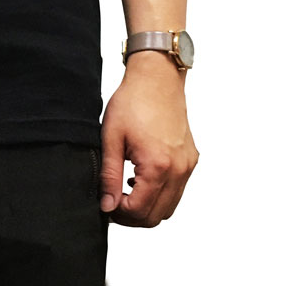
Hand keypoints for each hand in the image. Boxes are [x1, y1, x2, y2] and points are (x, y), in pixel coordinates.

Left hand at [99, 51, 199, 226]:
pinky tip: (139, 179)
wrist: (156, 79)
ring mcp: (187, 166)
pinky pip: (177, 191)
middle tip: (112, 202)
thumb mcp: (111, 137)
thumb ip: (109, 175)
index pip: (139, 210)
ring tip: (123, 191)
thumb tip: (107, 204)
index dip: (119, 213)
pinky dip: (160, 194)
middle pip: (156, 216)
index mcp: (158, 166)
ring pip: (169, 207)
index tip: (105, 203)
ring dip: (147, 207)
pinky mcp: (190, 160)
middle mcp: (178, 170)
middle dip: (132, 216)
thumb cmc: (132, 102)